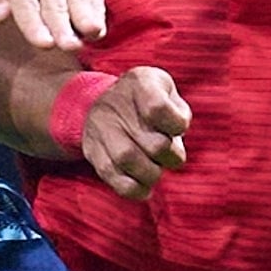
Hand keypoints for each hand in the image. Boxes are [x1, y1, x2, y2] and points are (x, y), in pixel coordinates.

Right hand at [81, 67, 191, 198]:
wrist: (106, 102)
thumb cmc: (147, 100)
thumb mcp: (167, 91)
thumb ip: (178, 113)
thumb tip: (174, 140)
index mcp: (140, 81)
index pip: (158, 108)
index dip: (176, 125)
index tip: (177, 128)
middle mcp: (115, 102)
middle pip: (152, 143)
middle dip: (169, 155)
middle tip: (169, 153)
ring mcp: (100, 127)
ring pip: (128, 160)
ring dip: (152, 174)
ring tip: (156, 170)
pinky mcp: (92, 151)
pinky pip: (112, 178)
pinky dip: (134, 189)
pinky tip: (145, 188)